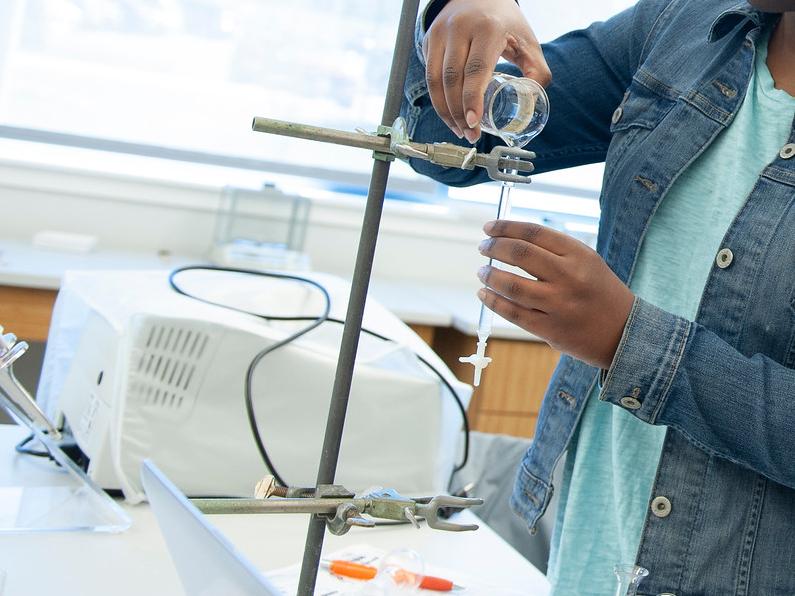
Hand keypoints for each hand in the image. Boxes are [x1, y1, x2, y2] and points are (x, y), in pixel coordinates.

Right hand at [423, 0, 550, 142]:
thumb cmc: (506, 23)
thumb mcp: (528, 42)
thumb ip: (537, 72)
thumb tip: (533, 101)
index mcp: (487, 28)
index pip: (475, 70)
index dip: (472, 100)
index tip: (474, 123)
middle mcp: (459, 28)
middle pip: (452, 79)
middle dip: (458, 112)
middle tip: (469, 133)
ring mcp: (440, 33)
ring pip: (435, 80)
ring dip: (444, 110)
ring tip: (458, 129)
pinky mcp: (429, 39)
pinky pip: (429, 75)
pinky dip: (437, 99)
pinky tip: (449, 114)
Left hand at [477, 220, 633, 369]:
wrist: (624, 332)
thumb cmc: (599, 292)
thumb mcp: (587, 261)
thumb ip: (553, 250)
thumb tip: (509, 239)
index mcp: (579, 254)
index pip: (534, 232)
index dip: (506, 227)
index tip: (489, 227)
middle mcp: (569, 276)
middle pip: (520, 254)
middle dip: (494, 247)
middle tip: (483, 247)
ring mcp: (559, 304)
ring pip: (512, 285)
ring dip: (490, 276)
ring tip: (482, 272)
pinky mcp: (550, 328)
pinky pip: (513, 312)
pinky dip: (493, 301)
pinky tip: (484, 294)